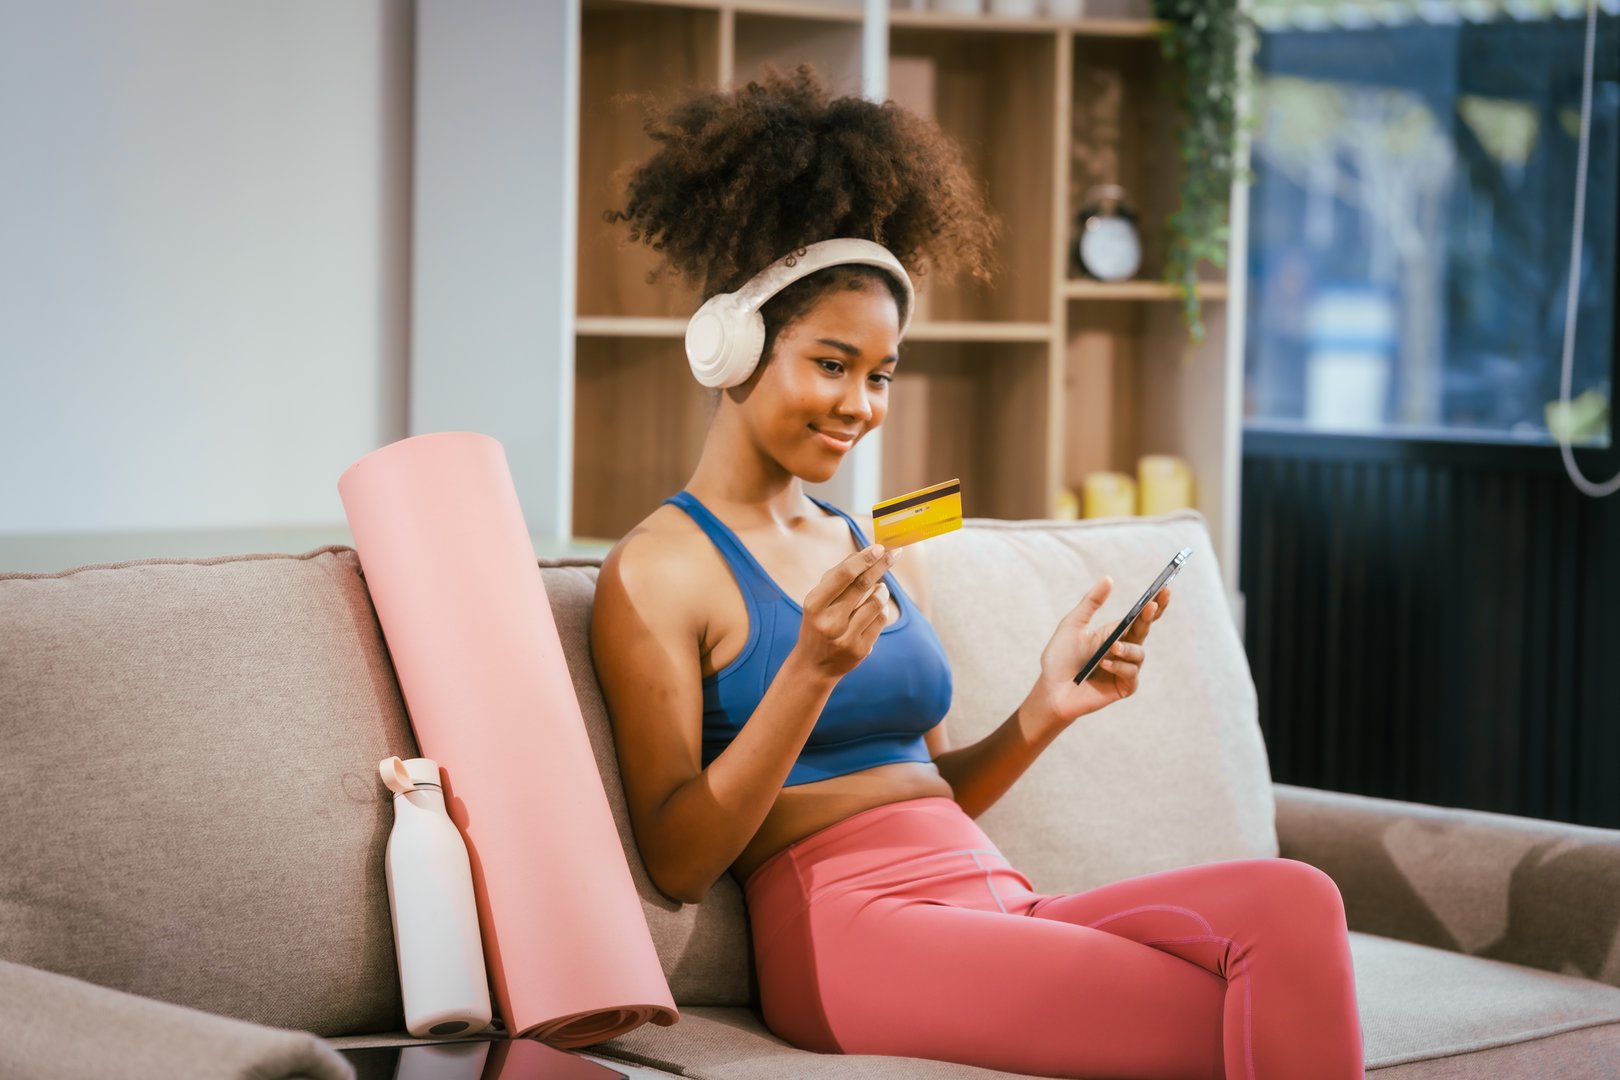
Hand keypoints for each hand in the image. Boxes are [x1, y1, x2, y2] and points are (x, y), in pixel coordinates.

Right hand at [792, 542, 901, 678]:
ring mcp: (845, 637)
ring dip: (882, 590)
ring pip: (876, 602)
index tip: (879, 547)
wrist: (813, 665)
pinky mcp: (860, 649)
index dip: (864, 559)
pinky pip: (880, 619)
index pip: (843, 575)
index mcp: (814, 604)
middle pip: (862, 585)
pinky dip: (882, 608)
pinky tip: (877, 607)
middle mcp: (829, 621)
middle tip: (895, 553)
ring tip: (880, 587)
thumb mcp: (817, 601)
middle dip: (881, 565)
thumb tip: (863, 554)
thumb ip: (837, 577)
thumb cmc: (818, 623)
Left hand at [1024, 577, 1171, 729]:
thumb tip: (1109, 578)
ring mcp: (1125, 669)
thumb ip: (1090, 603)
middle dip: (1150, 616)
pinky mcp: (1124, 687)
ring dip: (1127, 649)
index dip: (1153, 604)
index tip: (1165, 588)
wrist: (1051, 690)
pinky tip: (1104, 665)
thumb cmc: (1059, 658)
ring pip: (1139, 653)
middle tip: (1151, 605)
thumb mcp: (1072, 625)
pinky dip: (1119, 667)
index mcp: (1113, 634)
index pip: (1139, 617)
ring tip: (1112, 648)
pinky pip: (1131, 673)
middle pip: (1144, 630)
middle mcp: (1123, 650)